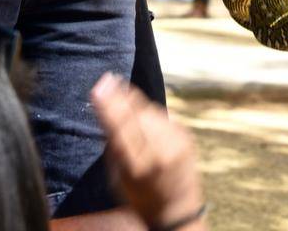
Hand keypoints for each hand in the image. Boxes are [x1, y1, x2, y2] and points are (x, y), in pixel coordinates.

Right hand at [91, 73, 205, 228]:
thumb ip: (114, 147)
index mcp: (138, 166)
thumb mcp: (118, 179)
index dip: (109, 105)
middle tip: (107, 79)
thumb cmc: (140, 197)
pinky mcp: (186, 135)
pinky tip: (142, 114)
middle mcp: (159, 151)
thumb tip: (107, 113)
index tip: (100, 85)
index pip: (121, 128)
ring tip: (123, 95)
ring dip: (135, 103)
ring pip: (150, 111)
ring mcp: (176, 142)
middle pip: (136, 114)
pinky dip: (150, 113)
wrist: (178, 208)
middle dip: (120, 95)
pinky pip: (162, 116)